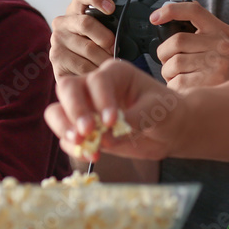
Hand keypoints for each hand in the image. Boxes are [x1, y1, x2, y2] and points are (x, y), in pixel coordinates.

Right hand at [44, 59, 186, 161]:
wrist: (170, 129)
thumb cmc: (166, 111)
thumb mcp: (157, 110)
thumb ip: (134, 118)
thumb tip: (106, 134)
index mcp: (115, 73)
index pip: (97, 80)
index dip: (100, 99)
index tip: (111, 121)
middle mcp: (95, 86)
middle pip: (68, 88)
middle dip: (74, 110)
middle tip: (86, 131)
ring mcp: (86, 107)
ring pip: (58, 110)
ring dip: (64, 128)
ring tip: (80, 144)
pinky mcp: (84, 129)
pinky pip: (66, 135)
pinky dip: (72, 147)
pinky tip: (89, 155)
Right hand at [49, 0, 117, 80]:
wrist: (79, 72)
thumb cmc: (95, 46)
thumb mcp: (104, 28)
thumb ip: (114, 15)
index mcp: (76, 9)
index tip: (111, 8)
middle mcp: (63, 22)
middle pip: (86, 23)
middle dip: (106, 38)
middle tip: (115, 49)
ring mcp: (57, 40)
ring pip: (87, 48)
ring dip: (104, 58)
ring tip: (111, 64)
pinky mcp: (56, 59)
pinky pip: (82, 65)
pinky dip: (96, 71)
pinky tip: (101, 73)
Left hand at [152, 1, 228, 91]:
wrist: (225, 100)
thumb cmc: (210, 70)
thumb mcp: (210, 44)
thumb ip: (194, 30)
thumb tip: (163, 14)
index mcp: (220, 30)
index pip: (194, 10)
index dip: (171, 10)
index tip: (154, 18)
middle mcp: (222, 45)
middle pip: (177, 40)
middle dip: (164, 53)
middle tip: (168, 62)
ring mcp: (218, 64)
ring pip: (174, 62)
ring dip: (168, 72)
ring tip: (179, 76)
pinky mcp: (210, 83)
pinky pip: (176, 81)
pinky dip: (173, 85)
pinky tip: (184, 87)